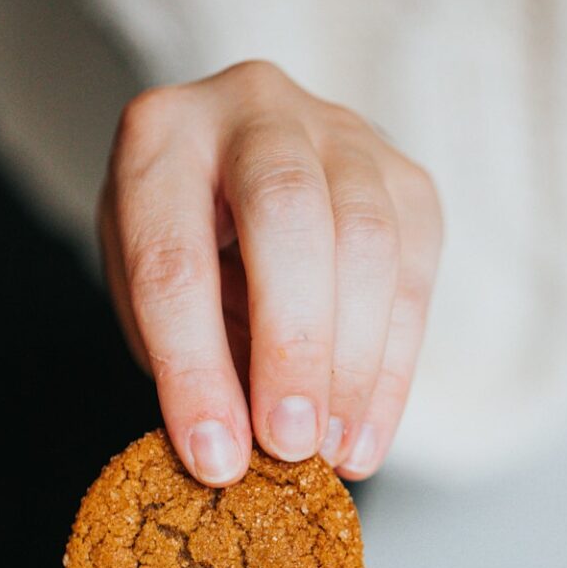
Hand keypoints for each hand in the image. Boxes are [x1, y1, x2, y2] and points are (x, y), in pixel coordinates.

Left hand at [101, 60, 441, 484]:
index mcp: (160, 139)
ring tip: (330, 453)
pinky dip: (393, 370)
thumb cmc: (185, 255)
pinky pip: (413, 272)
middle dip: (292, 344)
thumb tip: (237, 455)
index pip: (173, 257)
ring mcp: (341, 132)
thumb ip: (191, 361)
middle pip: (286, 212)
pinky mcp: (405, 177)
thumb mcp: (153, 305)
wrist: (242, 182)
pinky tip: (363, 438)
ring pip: (367, 237)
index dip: (193, 368)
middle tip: (290, 445)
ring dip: (353, 364)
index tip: (215, 458)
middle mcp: (252, 109)